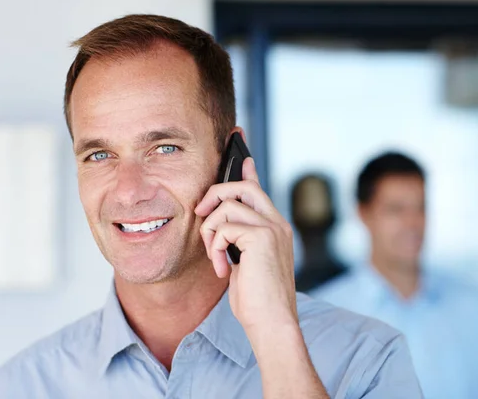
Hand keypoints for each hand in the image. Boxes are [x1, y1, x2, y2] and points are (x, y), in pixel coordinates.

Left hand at [194, 157, 297, 334]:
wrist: (272, 322)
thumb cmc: (258, 299)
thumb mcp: (245, 263)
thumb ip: (238, 241)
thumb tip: (221, 229)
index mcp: (275, 228)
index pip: (259, 190)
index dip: (248, 170)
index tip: (241, 154)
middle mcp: (277, 223)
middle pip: (243, 186)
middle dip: (216, 194)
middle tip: (200, 213)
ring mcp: (271, 228)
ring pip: (227, 206)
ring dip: (210, 231)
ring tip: (215, 257)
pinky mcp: (261, 237)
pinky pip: (223, 227)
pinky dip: (214, 248)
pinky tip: (221, 269)